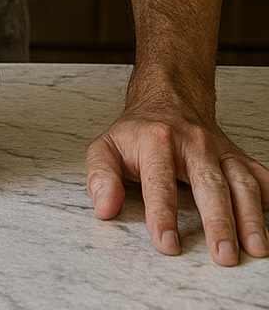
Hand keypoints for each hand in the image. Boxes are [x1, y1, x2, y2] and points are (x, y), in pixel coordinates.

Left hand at [86, 107, 268, 264]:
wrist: (168, 98)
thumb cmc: (138, 133)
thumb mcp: (107, 146)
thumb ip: (100, 176)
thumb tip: (105, 207)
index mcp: (156, 141)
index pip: (159, 181)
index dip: (162, 214)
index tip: (168, 244)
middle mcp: (192, 144)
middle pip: (209, 183)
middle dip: (218, 221)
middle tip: (223, 255)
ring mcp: (219, 150)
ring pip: (241, 182)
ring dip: (250, 216)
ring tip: (256, 248)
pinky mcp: (238, 157)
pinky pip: (259, 175)